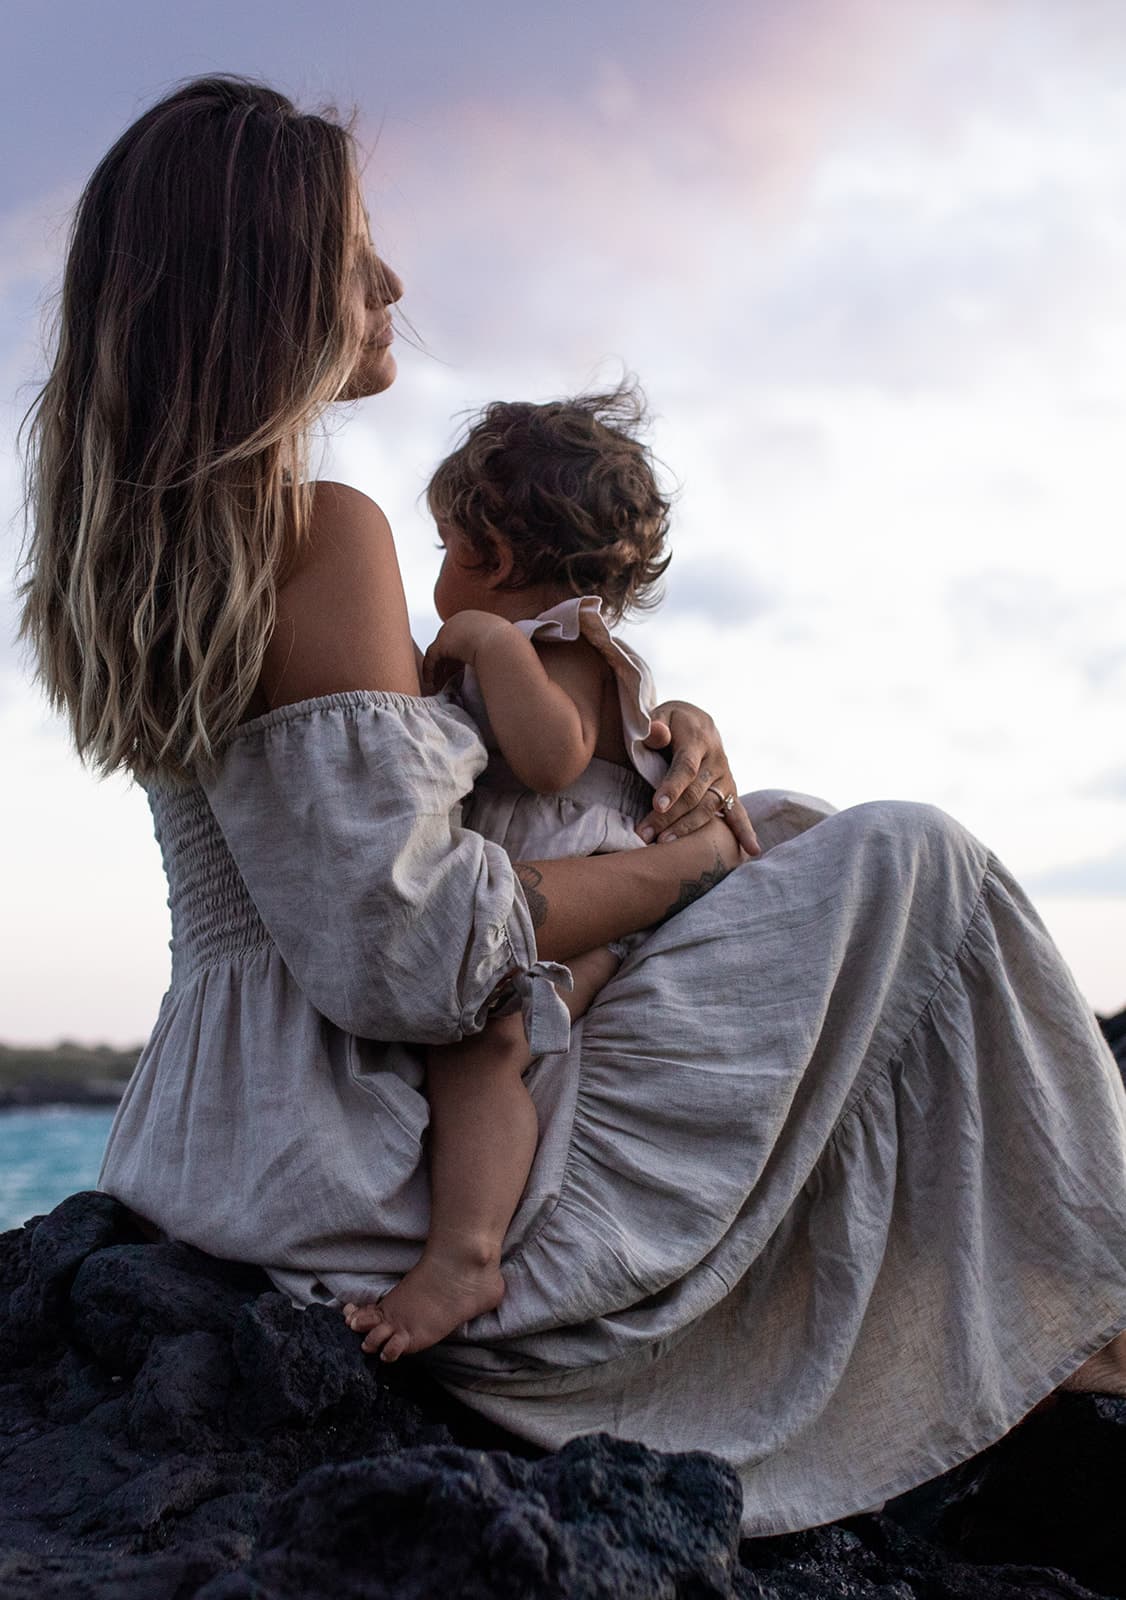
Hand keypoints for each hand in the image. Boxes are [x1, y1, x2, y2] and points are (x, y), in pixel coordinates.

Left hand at [422, 611, 510, 692]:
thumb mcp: (506, 643)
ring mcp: (449, 629)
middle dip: (448, 662)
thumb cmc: (509, 647)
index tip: (461, 670)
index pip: (463, 637)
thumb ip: (498, 648)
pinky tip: (431, 682)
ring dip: (438, 668)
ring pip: (439, 651)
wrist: (502, 645)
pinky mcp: (442, 642)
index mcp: (476, 618)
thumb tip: (503, 661)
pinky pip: (432, 657)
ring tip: (438, 684)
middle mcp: (461, 620)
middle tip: (448, 678)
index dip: (461, 655)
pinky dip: (430, 670)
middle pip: (449, 643)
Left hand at [638, 700, 758, 854]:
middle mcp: (716, 761)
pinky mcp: (729, 790)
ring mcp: (725, 778)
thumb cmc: (670, 722)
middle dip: (669, 816)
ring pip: (708, 807)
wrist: (696, 721)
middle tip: (645, 834)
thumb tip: (656, 733)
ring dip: (687, 828)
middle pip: (694, 794)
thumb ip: (655, 726)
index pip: (686, 767)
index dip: (673, 786)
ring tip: (663, 843)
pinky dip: (745, 831)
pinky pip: (737, 812)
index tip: (658, 806)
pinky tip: (752, 850)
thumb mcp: (661, 715)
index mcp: (698, 740)